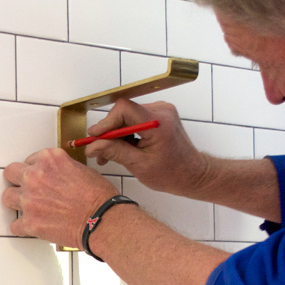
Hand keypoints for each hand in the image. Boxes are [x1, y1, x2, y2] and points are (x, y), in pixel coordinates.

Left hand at [2, 147, 117, 249]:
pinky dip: (22, 227)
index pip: (29, 160)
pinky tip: (31, 226)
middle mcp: (35, 176)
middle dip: (18, 180)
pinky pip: (15, 225)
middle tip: (27, 188)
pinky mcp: (30, 222)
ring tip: (28, 207)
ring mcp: (30, 199)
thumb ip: (62, 168)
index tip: (40, 177)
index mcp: (49, 159)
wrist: (102, 220)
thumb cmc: (98, 197)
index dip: (35, 170)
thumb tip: (56, 176)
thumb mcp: (82, 169)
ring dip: (17, 202)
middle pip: (11, 173)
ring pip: (7, 197)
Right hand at [85, 99, 209, 196]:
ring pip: (127, 117)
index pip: (124, 110)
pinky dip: (125, 134)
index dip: (106, 122)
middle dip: (109, 132)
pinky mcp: (159, 116)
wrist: (192, 175)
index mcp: (158, 122)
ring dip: (116, 135)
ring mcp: (161, 112)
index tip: (94, 137)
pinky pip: (134, 120)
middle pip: (124, 112)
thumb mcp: (139, 165)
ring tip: (107, 155)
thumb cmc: (171, 174)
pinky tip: (121, 149)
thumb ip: (115, 152)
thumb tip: (92, 146)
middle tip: (98, 151)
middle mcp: (161, 111)